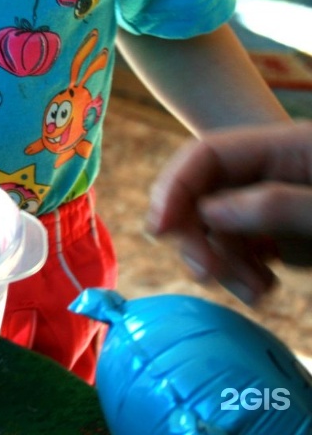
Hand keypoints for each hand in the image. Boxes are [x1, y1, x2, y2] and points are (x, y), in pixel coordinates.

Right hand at [146, 121, 311, 303]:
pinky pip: (239, 248)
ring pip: (217, 227)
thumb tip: (207, 214)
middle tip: (206, 273)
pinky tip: (261, 289)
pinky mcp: (282, 235)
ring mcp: (275, 205)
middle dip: (196, 235)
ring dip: (221, 262)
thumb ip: (276, 206)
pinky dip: (239, 272)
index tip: (157, 230)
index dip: (174, 186)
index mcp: (283, 148)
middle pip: (204, 192)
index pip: (207, 153)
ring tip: (255, 291)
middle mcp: (271, 172)